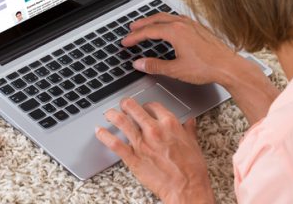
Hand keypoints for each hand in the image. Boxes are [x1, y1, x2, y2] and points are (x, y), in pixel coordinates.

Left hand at [95, 98, 214, 203]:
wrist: (187, 188)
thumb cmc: (192, 169)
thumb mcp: (193, 144)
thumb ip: (188, 130)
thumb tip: (189, 122)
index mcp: (169, 124)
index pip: (153, 105)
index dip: (147, 105)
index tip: (144, 107)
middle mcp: (154, 130)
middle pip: (134, 108)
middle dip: (126, 104)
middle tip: (123, 104)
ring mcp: (142, 143)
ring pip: (122, 122)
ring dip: (112, 114)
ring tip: (108, 113)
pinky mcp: (133, 157)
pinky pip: (115, 144)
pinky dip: (104, 136)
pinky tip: (99, 131)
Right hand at [122, 12, 250, 85]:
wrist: (229, 66)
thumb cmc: (207, 67)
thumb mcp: (176, 70)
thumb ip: (155, 66)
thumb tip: (139, 64)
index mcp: (175, 32)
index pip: (148, 31)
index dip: (134, 37)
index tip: (126, 41)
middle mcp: (183, 24)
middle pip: (156, 19)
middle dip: (142, 24)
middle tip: (131, 29)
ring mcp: (192, 24)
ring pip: (167, 17)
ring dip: (154, 20)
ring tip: (146, 25)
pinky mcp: (199, 28)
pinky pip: (177, 19)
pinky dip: (166, 20)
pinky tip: (168, 26)